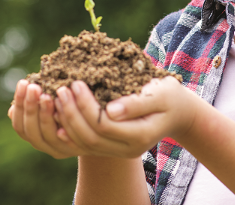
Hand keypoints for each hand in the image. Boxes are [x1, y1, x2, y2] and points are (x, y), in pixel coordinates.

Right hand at [8, 79, 83, 158]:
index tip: (24, 83)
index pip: (20, 125)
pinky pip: (67, 137)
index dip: (19, 105)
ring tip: (47, 95)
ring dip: (45, 114)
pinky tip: (64, 106)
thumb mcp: (54, 103)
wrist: (100, 130)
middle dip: (30, 107)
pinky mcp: (78, 148)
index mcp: (35, 135)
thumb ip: (39, 101)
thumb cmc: (72, 108)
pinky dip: (63, 122)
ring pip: (47, 135)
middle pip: (31, 131)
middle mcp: (46, 146)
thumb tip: (21, 93)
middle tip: (34, 87)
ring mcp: (61, 150)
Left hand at [53, 76, 200, 158]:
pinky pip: (85, 144)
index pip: (104, 125)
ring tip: (57, 97)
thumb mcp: (161, 93)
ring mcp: (119, 151)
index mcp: (140, 135)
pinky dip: (69, 129)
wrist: (177, 112)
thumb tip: (111, 110)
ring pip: (84, 144)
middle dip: (72, 113)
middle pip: (91, 138)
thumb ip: (137, 103)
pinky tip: (59, 113)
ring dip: (66, 121)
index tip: (76, 82)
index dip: (86, 105)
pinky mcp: (111, 146)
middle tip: (61, 89)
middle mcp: (128, 149)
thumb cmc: (169, 96)